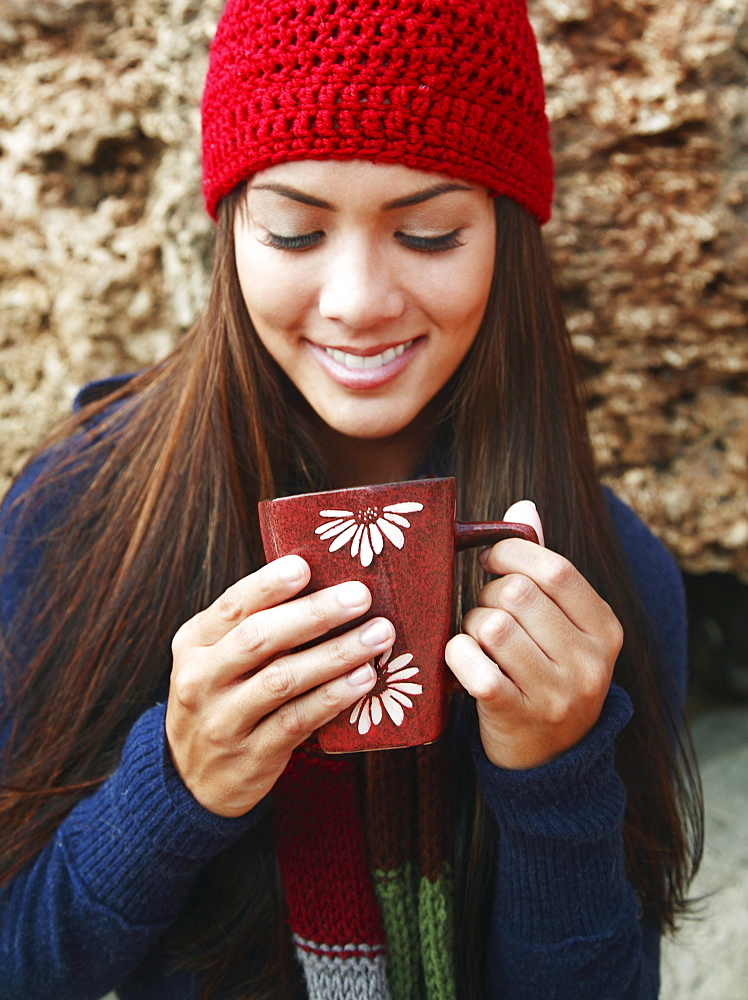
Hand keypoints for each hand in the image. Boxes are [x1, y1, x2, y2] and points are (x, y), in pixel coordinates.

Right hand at [166, 555, 391, 815]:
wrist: (191, 781)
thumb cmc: (222, 700)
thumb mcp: (217, 659)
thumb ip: (254, 627)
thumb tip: (325, 583)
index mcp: (194, 643)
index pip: (232, 605)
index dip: (268, 584)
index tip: (305, 565)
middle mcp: (201, 679)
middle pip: (260, 638)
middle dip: (315, 614)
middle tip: (360, 597)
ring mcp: (224, 720)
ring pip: (283, 679)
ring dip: (336, 654)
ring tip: (377, 635)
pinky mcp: (251, 755)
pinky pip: (298, 720)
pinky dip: (333, 697)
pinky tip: (363, 679)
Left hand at [445, 501, 622, 769]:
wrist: (550, 760)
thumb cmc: (547, 672)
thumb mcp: (561, 624)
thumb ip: (543, 567)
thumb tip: (524, 507)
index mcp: (604, 629)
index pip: (556, 570)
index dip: (513, 552)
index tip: (491, 559)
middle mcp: (589, 662)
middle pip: (518, 595)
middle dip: (487, 594)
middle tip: (484, 609)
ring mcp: (557, 693)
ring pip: (492, 626)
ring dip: (471, 626)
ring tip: (478, 639)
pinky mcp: (517, 716)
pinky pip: (473, 665)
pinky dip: (458, 654)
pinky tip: (464, 660)